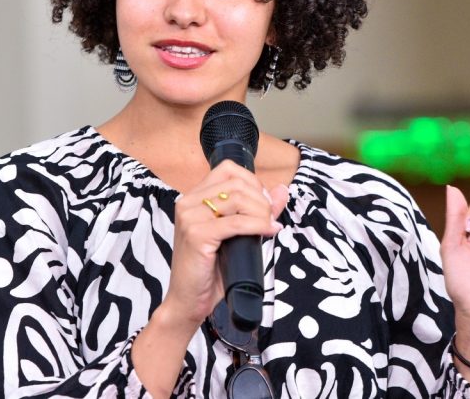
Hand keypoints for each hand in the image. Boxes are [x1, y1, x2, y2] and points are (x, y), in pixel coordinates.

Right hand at [161, 161, 288, 334]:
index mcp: (193, 198)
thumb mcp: (236, 235)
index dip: (252, 182)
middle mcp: (187, 202)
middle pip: (236, 182)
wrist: (188, 301)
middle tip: (270, 219)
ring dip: (261, 212)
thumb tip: (282, 190)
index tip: (264, 204)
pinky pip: (236, 222)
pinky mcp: (196, 235)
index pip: (228, 169)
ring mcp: (189, 217)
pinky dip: (258, 225)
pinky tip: (269, 232)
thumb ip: (258, 210)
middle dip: (261, 199)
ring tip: (269, 227)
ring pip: (237, 198)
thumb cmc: (210, 270)